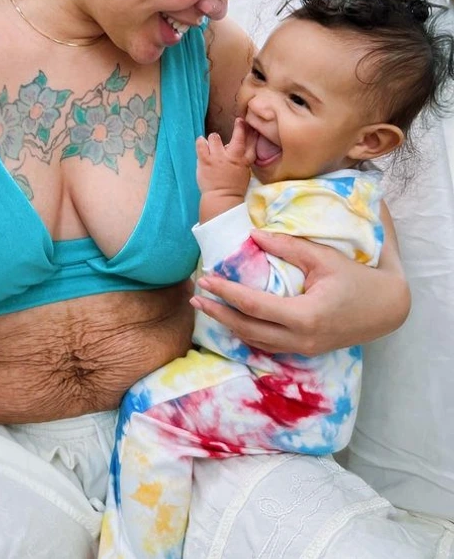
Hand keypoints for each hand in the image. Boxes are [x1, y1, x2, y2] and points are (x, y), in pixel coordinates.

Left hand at [193, 229, 409, 354]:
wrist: (388, 308)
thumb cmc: (357, 278)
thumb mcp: (323, 257)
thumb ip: (287, 247)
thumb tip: (251, 236)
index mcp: (304, 316)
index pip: (253, 305)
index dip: (226, 292)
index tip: (206, 279)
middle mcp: (300, 338)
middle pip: (247, 329)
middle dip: (218, 314)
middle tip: (196, 298)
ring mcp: (303, 348)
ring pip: (256, 341)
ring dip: (230, 324)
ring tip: (208, 308)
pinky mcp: (306, 350)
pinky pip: (268, 345)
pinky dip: (247, 332)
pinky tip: (234, 320)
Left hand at [196, 118, 254, 213]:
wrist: (222, 199)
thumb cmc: (233, 187)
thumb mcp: (244, 173)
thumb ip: (242, 159)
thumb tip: (234, 146)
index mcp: (244, 161)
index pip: (251, 144)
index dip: (251, 132)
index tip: (249, 123)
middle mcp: (232, 157)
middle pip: (237, 138)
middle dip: (239, 128)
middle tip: (238, 123)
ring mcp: (218, 158)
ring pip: (215, 138)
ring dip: (214, 139)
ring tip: (212, 143)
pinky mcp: (205, 161)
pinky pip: (201, 145)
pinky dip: (201, 142)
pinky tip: (201, 142)